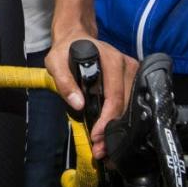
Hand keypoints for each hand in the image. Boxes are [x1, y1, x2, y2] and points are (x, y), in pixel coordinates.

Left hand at [45, 31, 135, 159]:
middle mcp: (126, 65)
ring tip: (104, 145)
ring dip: (118, 128)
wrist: (75, 38)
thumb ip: (64, 82)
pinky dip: (121, 120)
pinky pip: (131, 102)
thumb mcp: (56, 62)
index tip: (97, 135)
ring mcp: (132, 71)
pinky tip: (111, 132)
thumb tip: (78, 104)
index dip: (107, 119)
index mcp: (110, 59)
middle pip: (126, 104)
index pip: (114, 95)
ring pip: (132, 106)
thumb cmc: (65, 50)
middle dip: (113, 129)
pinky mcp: (132, 78)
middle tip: (100, 148)